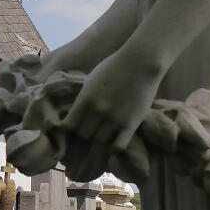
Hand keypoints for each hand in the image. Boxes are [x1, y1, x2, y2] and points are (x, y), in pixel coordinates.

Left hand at [62, 45, 162, 159]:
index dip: (69, 130)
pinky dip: (113, 148)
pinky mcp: (130, 124)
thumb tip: (73, 113)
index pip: (68, 126)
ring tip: (102, 137)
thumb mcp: (91, 80)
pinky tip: (114, 142)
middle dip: (85, 134)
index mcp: (85, 99)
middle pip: (83, 135)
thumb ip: (83, 98)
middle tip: (89, 133)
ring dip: (100, 140)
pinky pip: (118, 146)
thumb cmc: (114, 67)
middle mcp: (97, 111)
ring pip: (99, 142)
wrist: (140, 62)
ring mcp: (114, 119)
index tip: (72, 130)